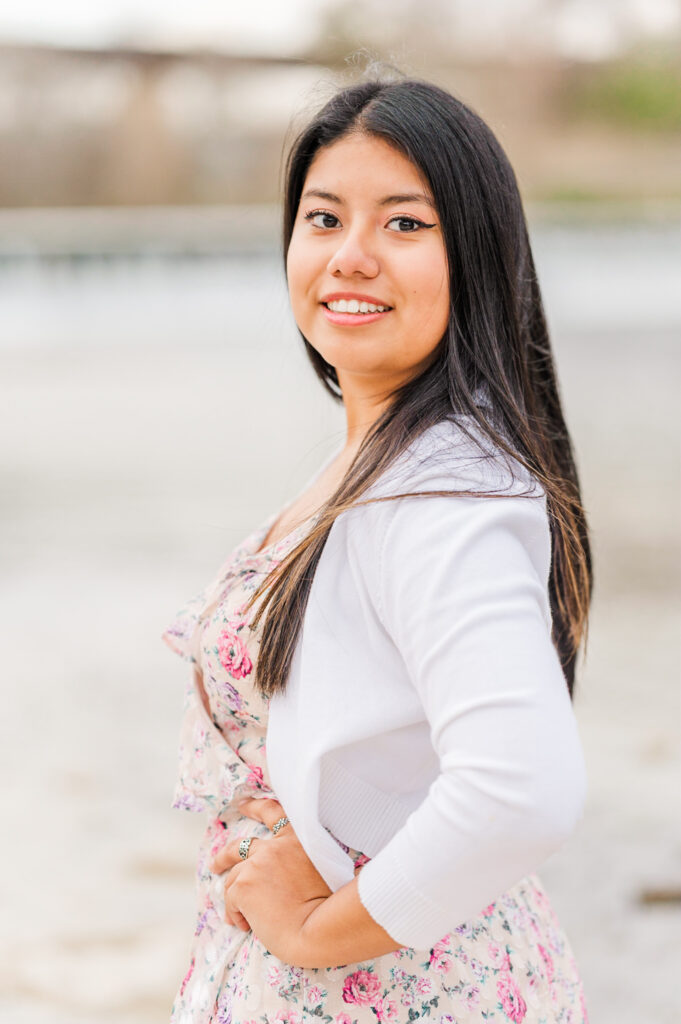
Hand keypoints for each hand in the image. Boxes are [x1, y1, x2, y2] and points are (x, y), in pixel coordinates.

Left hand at [210, 796, 332, 963]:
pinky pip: (231, 901)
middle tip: (215, 864)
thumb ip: (301, 861)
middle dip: (224, 856)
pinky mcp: (243, 886)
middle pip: (239, 847)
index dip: (255, 806)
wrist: (319, 931)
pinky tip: (247, 926)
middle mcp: (275, 846)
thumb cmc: (328, 908)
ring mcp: (256, 865)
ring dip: (235, 897)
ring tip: (241, 918)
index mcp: (298, 838)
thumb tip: (280, 876)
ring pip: (234, 880)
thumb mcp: (323, 869)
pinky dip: (237, 915)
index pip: (273, 813)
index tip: (242, 804)